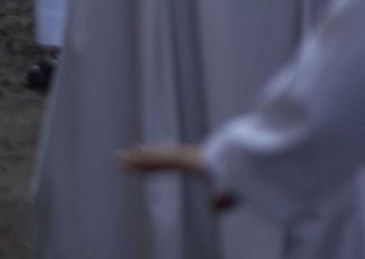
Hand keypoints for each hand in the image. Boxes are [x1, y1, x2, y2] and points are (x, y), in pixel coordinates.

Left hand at [118, 145, 235, 209]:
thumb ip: (222, 200)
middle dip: (139, 159)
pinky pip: (159, 159)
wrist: (246, 158)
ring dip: (136, 159)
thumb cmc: (243, 172)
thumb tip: (212, 208)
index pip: (168, 164)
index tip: (140, 162)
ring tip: (118, 159)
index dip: (153, 164)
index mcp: (194, 161)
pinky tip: (129, 158)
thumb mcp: (232, 191)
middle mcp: (185, 156)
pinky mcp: (181, 158)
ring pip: (154, 158)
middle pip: (157, 159)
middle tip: (122, 158)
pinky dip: (143, 159)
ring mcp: (182, 155)